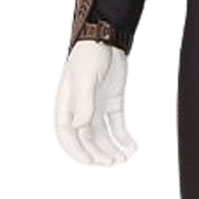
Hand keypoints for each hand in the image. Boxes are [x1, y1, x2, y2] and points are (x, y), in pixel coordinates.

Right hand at [55, 40, 137, 164]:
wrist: (107, 36)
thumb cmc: (89, 54)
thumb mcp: (85, 79)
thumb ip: (83, 104)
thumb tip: (79, 127)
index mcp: (67, 104)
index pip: (67, 134)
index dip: (76, 151)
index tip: (90, 162)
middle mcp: (81, 108)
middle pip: (87, 139)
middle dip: (98, 153)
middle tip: (112, 162)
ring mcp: (97, 106)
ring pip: (102, 135)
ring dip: (112, 148)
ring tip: (123, 159)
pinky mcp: (113, 102)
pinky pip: (116, 125)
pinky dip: (124, 137)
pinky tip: (132, 146)